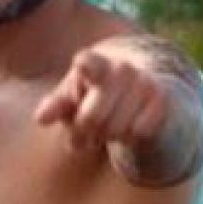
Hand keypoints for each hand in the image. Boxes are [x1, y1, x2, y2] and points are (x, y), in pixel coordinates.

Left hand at [34, 49, 169, 151]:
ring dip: (106, 138)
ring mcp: (143, 82)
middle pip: (91, 118)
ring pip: (115, 129)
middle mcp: (120, 68)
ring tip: (105, 131)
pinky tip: (128, 130)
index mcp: (93, 63)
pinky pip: (138, 133)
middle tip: (84, 134)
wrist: (141, 98)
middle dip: (83, 133)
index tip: (81, 66)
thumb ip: (56, 106)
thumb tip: (40, 118)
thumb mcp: (73, 101)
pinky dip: (129, 140)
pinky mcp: (162, 100)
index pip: (89, 63)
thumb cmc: (95, 99)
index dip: (85, 67)